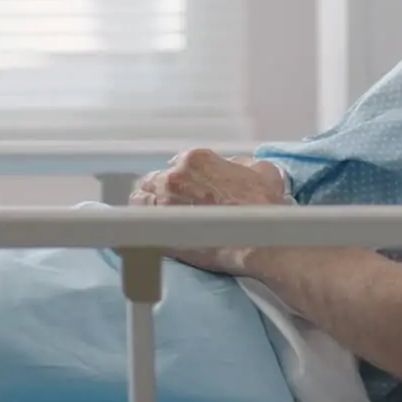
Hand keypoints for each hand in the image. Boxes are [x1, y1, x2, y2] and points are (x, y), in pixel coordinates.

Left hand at [129, 149, 287, 275]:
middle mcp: (175, 176)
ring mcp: (164, 202)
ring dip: (148, 204)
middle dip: (164, 190)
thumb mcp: (262, 170)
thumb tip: (230, 165)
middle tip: (176, 205)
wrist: (260, 242)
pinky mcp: (160, 229)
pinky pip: (136, 221)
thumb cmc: (265, 208)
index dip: (183, 177)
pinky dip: (140, 222)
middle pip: (156, 179)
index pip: (177, 163)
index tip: (189, 190)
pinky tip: (148, 228)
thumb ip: (239, 163)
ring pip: (141, 197)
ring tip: (158, 216)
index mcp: (196, 159)